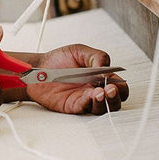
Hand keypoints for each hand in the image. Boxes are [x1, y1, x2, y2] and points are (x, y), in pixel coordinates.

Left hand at [0, 27, 128, 115]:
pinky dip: (89, 102)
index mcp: (100, 77)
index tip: (113, 80)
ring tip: (100, 92)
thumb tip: (106, 69)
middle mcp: (95, 89)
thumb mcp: (79, 51)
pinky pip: (86, 108)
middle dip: (116, 96)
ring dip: (104, 102)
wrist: (38, 68)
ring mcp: (85, 99)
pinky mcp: (74, 106)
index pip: (119, 85)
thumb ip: (97, 57)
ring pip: (103, 108)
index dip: (120, 85)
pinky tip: (89, 95)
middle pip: (115, 100)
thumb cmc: (59, 59)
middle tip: (110, 89)